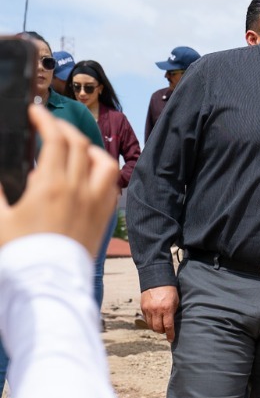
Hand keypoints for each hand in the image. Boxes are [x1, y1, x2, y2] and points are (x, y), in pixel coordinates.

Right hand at [0, 105, 119, 253]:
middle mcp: (79, 189)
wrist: (48, 285)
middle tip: (49, 125)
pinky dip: (102, 173)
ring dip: (90, 149)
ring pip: (104, 162)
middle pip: (80, 144)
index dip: (45, 120)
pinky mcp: (105, 217)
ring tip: (74, 149)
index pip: (55, 139)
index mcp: (51, 185)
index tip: (36, 112)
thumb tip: (3, 171)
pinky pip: (112, 186)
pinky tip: (87, 176)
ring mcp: (96, 203)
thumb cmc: (20, 253)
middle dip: (64, 128)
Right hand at [141, 286, 178, 341]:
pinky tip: (155, 319)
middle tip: (166, 330)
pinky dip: (151, 322)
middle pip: (158, 328)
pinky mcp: (143, 308)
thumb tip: (172, 323)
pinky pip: (146, 319)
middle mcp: (156, 310)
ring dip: (156, 328)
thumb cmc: (170, 291)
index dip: (170, 334)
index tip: (171, 339)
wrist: (156, 280)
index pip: (168, 326)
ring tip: (160, 325)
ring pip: (151, 325)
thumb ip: (173, 312)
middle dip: (162, 331)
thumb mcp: (176, 301)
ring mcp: (148, 309)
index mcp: (167, 308)